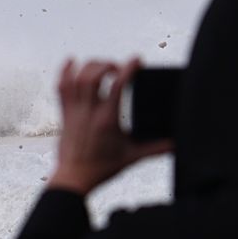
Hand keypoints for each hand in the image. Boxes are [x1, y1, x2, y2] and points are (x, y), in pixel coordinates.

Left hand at [46, 57, 174, 196]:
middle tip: (119, 69)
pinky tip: (72, 62)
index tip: (137, 60)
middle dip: (107, 65)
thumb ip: (156, 148)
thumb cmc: (102, 168)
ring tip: (102, 67)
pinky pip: (61, 86)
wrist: (74, 178)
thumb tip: (176, 145)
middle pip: (93, 76)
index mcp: (107, 120)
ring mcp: (74, 111)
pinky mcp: (64, 113)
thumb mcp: (133, 156)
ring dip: (90, 66)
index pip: (117, 86)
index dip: (128, 68)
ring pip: (77, 78)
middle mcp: (89, 112)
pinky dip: (65, 71)